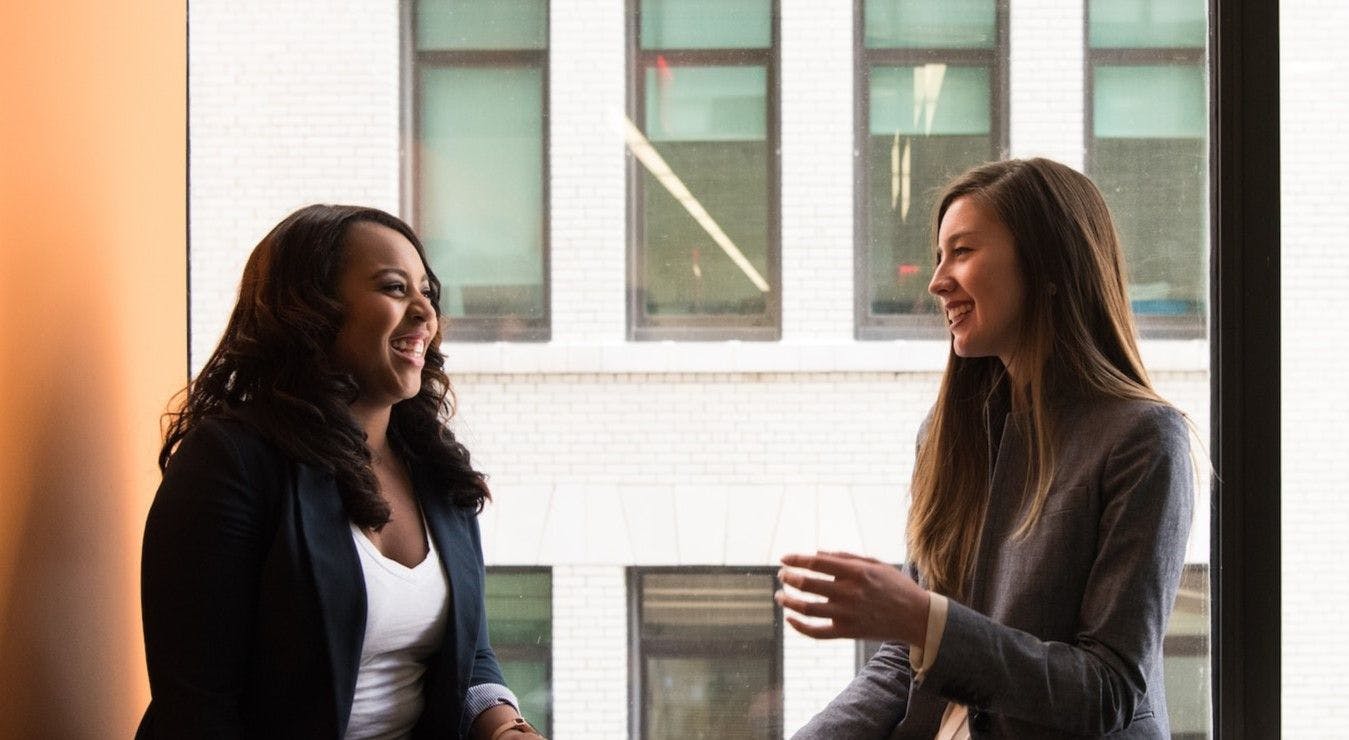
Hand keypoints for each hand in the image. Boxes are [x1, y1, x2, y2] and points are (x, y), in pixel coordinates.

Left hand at [775, 551, 928, 643]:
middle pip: (807, 584)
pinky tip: (790, 619)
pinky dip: (799, 627)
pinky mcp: (847, 632)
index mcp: (856, 572)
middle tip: (782, 575)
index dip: (796, 559)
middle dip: (788, 578)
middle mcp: (849, 592)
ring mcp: (847, 614)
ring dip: (788, 601)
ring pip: (806, 609)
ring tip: (780, 596)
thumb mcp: (875, 563)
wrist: (916, 617)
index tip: (783, 559)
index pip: (816, 562)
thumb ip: (845, 557)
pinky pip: (816, 632)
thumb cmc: (895, 586)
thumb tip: (816, 553)